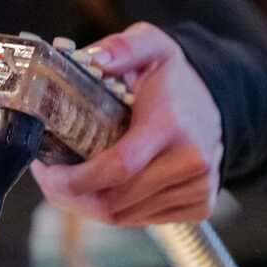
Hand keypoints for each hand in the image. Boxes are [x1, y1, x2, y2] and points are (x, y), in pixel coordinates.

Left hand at [30, 23, 222, 226]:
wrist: (219, 102)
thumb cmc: (174, 78)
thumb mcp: (150, 46)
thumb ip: (122, 48)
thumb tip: (94, 60)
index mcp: (171, 124)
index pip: (119, 166)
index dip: (76, 179)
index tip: (47, 171)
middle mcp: (190, 161)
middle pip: (115, 199)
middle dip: (70, 196)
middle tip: (47, 178)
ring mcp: (198, 188)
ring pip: (124, 216)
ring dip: (87, 206)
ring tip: (66, 184)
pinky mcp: (200, 205)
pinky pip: (142, 220)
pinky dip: (113, 211)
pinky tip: (98, 191)